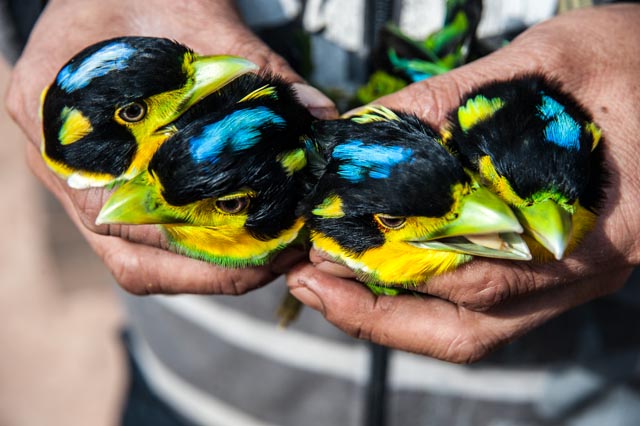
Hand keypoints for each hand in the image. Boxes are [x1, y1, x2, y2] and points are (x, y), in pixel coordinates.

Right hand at [6, 0, 335, 294]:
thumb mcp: (200, 21)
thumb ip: (259, 72)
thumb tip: (321, 120)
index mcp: (55, 120)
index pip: (117, 221)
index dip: (190, 254)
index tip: (255, 257)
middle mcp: (57, 164)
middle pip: (125, 255)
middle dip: (203, 273)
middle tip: (271, 264)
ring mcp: (74, 176)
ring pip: (132, 254)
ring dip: (198, 267)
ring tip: (261, 257)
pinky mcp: (99, 177)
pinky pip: (139, 232)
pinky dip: (188, 244)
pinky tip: (234, 234)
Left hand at [287, 4, 639, 361]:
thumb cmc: (639, 60)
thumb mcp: (548, 62)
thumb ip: (452, 100)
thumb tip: (366, 130)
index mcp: (595, 230)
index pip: (472, 274)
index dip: (390, 270)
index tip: (324, 254)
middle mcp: (580, 272)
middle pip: (465, 329)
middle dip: (375, 314)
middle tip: (309, 283)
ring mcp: (568, 277)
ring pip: (471, 329)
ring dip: (394, 316)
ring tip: (329, 285)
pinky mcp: (555, 267)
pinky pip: (482, 307)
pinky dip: (424, 298)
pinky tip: (383, 272)